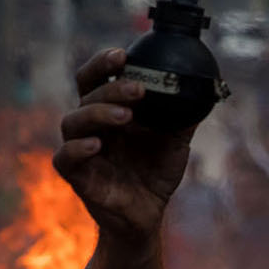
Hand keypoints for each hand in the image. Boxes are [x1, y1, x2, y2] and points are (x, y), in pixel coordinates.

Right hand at [53, 48, 196, 240]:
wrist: (149, 214)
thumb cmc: (155, 173)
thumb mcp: (175, 142)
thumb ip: (183, 117)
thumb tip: (204, 90)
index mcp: (108, 110)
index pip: (96, 78)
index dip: (104, 63)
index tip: (123, 54)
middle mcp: (91, 125)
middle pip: (86, 94)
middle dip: (111, 88)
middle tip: (138, 89)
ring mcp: (81, 149)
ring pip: (73, 121)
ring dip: (98, 113)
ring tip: (125, 116)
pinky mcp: (77, 176)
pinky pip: (64, 158)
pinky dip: (77, 148)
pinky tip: (97, 144)